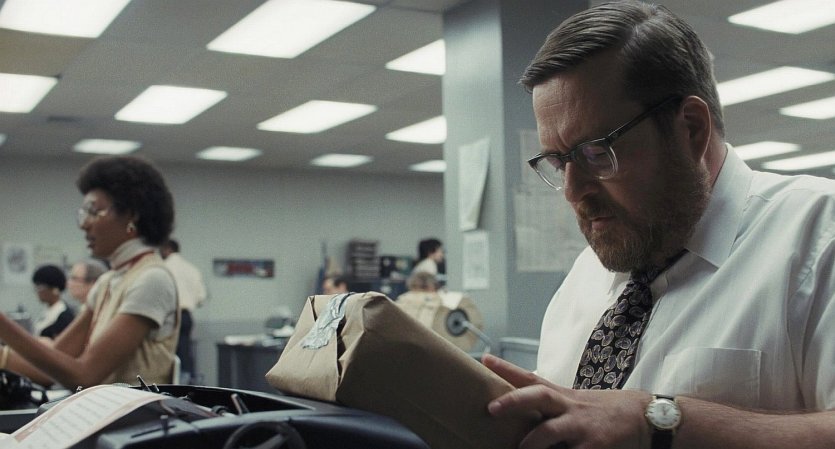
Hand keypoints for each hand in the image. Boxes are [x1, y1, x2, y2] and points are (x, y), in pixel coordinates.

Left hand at [483, 354, 650, 448]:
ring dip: (531, 442)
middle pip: (537, 396)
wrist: (647, 418)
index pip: (531, 378)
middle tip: (491, 409)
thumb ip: (552, 400)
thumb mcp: (577, 400)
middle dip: (513, 401)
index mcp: (563, 396)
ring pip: (549, 432)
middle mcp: (570, 407)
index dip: (507, 368)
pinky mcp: (595, 447)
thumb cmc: (606, 411)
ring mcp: (582, 427)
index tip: (485, 359)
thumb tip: (524, 393)